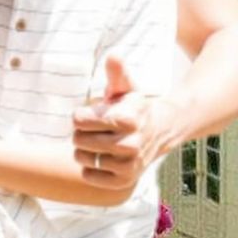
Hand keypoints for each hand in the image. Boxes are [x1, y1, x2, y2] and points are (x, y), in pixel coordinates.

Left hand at [73, 57, 176, 188]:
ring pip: (81, 157)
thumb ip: (117, 73)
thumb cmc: (134, 107)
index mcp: (128, 119)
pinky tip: (100, 157)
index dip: (80, 115)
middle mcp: (130, 144)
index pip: (80, 120)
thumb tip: (113, 56)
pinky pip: (88, 176)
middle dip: (81, 132)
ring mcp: (128, 165)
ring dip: (83, 149)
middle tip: (94, 129)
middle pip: (78, 139)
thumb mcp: (126, 87)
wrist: (160, 131)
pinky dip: (88, 167)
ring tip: (97, 141)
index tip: (88, 113)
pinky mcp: (124, 181)